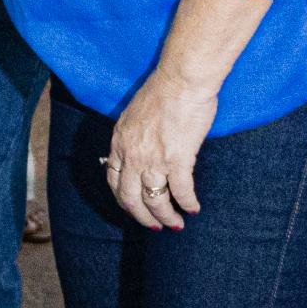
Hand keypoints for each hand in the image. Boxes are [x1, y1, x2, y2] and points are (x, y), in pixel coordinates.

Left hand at [105, 68, 219, 230]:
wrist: (181, 81)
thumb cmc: (162, 92)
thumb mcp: (135, 115)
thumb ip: (134, 136)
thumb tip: (142, 150)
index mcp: (119, 141)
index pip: (113, 179)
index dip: (123, 199)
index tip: (133, 208)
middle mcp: (131, 154)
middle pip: (130, 197)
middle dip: (142, 217)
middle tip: (154, 226)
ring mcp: (153, 158)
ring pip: (154, 200)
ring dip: (166, 217)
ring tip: (176, 224)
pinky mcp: (177, 159)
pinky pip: (180, 191)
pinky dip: (187, 203)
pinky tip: (193, 208)